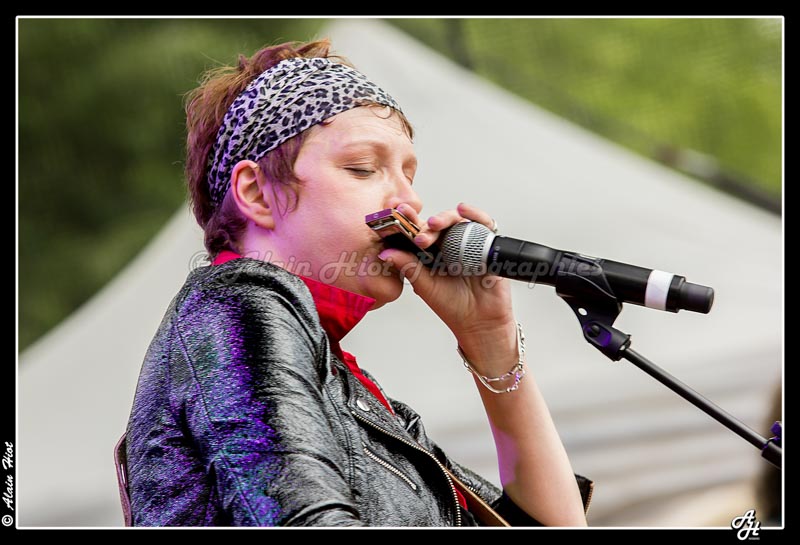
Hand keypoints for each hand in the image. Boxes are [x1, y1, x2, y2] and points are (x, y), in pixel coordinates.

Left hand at [378, 203, 517, 372]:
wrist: (479, 323)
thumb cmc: (453, 306)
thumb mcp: (425, 286)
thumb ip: (408, 267)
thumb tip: (385, 253)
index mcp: (432, 253)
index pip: (420, 231)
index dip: (409, 221)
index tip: (398, 212)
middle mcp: (450, 245)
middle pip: (439, 223)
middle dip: (427, 223)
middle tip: (420, 233)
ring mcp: (469, 243)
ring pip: (458, 220)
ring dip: (446, 218)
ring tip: (435, 224)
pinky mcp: (488, 245)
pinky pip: (484, 224)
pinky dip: (475, 215)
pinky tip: (464, 211)